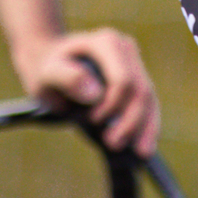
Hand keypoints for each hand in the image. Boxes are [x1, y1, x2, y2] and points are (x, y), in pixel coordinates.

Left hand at [15, 28, 159, 157]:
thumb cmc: (47, 69)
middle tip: (113, 144)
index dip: (113, 105)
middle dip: (131, 121)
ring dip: (146, 128)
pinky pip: (149, 105)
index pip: (123, 79)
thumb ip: (67, 78)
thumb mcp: (48, 73)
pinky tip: (146, 148)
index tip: (92, 120)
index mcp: (107, 43)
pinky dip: (149, 126)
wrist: (50, 64)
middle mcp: (126, 49)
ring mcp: (135, 64)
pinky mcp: (138, 80)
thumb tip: (95, 95)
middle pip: (140, 90)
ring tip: (140, 153)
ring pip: (150, 99)